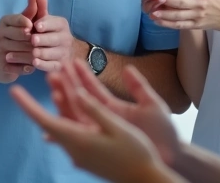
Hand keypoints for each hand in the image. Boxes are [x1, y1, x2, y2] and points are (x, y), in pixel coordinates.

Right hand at [0, 0, 39, 82]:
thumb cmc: (16, 36)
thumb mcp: (24, 22)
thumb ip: (32, 8)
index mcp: (5, 22)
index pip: (18, 19)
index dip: (28, 23)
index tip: (34, 27)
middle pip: (20, 36)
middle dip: (33, 40)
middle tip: (43, 43)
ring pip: (19, 51)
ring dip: (31, 54)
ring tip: (42, 55)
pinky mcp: (1, 65)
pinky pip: (15, 67)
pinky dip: (25, 68)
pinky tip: (32, 67)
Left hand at [11, 75, 174, 182]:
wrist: (147, 180)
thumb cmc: (137, 153)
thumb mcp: (117, 127)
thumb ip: (95, 110)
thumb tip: (77, 94)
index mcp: (79, 140)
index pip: (45, 120)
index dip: (27, 104)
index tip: (13, 90)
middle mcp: (75, 149)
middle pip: (55, 118)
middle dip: (53, 93)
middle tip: (50, 73)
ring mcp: (81, 154)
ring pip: (66, 123)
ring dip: (63, 102)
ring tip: (61, 80)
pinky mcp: (88, 155)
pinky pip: (74, 130)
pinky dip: (72, 114)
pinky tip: (71, 102)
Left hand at [27, 0, 73, 72]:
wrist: (58, 51)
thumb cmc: (45, 32)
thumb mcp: (42, 19)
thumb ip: (38, 7)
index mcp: (61, 25)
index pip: (55, 23)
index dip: (46, 24)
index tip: (36, 26)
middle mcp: (66, 38)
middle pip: (55, 39)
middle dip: (43, 40)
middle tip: (32, 40)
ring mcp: (64, 52)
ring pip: (53, 53)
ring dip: (42, 54)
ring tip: (31, 54)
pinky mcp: (60, 65)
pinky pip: (53, 66)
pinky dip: (44, 65)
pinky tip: (34, 64)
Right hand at [58, 60, 181, 165]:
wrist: (170, 158)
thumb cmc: (163, 132)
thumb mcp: (153, 105)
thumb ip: (138, 87)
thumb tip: (127, 67)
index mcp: (114, 106)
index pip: (94, 88)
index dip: (83, 75)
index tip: (71, 61)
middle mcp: (103, 117)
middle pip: (80, 100)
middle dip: (67, 86)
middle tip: (53, 73)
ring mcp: (100, 132)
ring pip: (76, 118)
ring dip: (64, 106)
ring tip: (53, 92)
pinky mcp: (99, 147)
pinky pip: (79, 140)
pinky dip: (64, 136)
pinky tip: (49, 134)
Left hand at [124, 0, 219, 32]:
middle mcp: (199, 4)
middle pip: (181, 3)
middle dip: (168, 0)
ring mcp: (196, 16)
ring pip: (179, 16)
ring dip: (165, 15)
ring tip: (152, 12)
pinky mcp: (195, 25)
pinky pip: (180, 25)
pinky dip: (168, 24)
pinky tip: (156, 21)